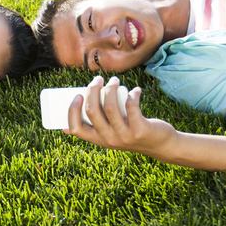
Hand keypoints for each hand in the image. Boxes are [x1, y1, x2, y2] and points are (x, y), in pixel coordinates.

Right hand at [64, 76, 178, 158]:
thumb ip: (93, 131)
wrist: (160, 146)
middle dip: (92, 89)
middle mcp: (109, 140)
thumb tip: (65, 129)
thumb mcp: (110, 136)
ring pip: (110, 106)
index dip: (72, 110)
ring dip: (111, 88)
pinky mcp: (140, 129)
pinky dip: (133, 94)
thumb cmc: (130, 134)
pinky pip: (132, 106)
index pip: (76, 128)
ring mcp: (124, 135)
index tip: (78, 94)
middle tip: (98, 79)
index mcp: (98, 140)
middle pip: (92, 111)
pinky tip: (136, 90)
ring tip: (115, 81)